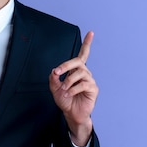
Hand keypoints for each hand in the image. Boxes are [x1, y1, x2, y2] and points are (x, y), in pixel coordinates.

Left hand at [49, 31, 98, 145]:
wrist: (71, 114)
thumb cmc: (64, 100)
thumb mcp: (54, 88)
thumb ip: (53, 79)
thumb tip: (54, 71)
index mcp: (76, 70)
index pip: (83, 54)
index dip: (87, 43)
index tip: (91, 32)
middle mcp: (85, 72)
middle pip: (78, 61)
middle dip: (66, 65)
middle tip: (57, 73)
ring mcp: (90, 80)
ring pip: (79, 73)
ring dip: (68, 81)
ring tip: (63, 90)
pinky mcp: (93, 89)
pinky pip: (83, 84)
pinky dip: (73, 89)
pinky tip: (68, 94)